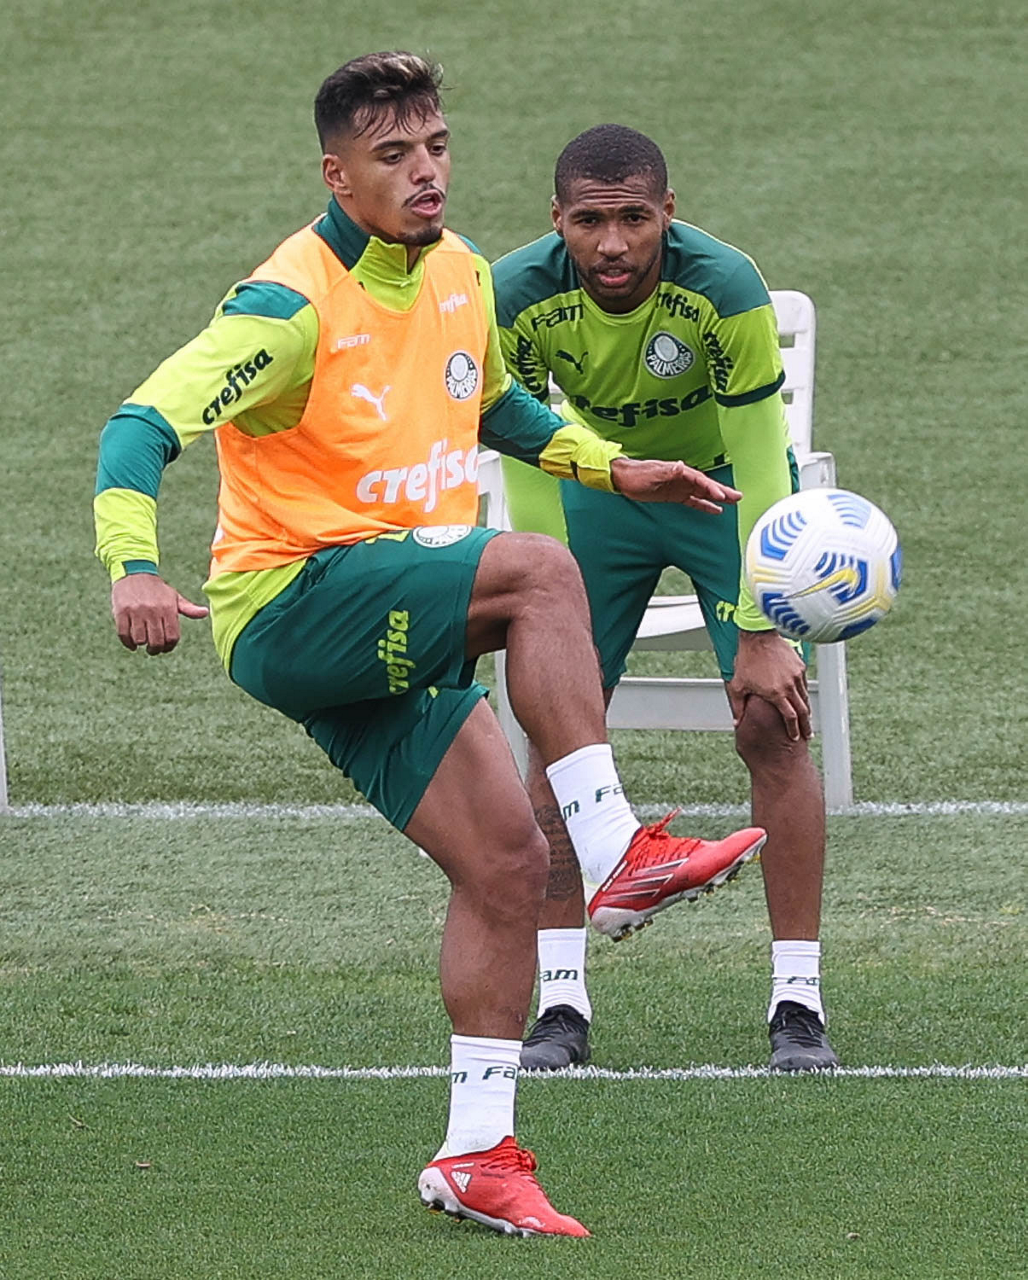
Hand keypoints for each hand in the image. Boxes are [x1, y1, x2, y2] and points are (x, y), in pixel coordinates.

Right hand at [111, 574, 208, 654]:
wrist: (133, 572)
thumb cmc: (156, 589)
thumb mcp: (174, 596)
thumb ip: (188, 608)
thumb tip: (205, 613)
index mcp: (168, 608)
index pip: (172, 637)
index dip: (169, 647)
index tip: (165, 648)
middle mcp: (153, 611)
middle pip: (156, 641)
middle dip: (155, 650)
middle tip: (153, 649)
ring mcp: (136, 611)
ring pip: (140, 639)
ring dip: (141, 645)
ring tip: (142, 642)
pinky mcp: (121, 612)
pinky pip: (123, 634)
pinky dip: (128, 643)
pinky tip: (132, 644)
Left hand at [609, 457, 741, 512]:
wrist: (623, 478)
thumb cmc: (636, 474)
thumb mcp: (652, 472)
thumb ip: (667, 471)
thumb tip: (680, 466)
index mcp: (679, 472)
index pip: (700, 480)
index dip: (711, 488)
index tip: (722, 497)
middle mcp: (683, 478)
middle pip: (706, 485)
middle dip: (722, 491)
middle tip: (738, 497)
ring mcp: (680, 487)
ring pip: (703, 493)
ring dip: (718, 498)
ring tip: (733, 503)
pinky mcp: (675, 495)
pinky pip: (694, 501)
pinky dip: (705, 505)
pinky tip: (716, 510)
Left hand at [727, 629, 810, 740]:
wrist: (758, 637)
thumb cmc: (747, 660)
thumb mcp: (738, 686)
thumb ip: (738, 707)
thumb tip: (736, 723)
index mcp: (775, 693)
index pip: (790, 717)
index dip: (794, 729)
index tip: (795, 737)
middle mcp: (789, 686)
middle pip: (803, 710)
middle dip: (806, 724)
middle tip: (808, 734)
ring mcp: (796, 675)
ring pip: (805, 697)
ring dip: (806, 709)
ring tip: (806, 718)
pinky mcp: (800, 665)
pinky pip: (804, 683)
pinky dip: (803, 693)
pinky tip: (801, 698)